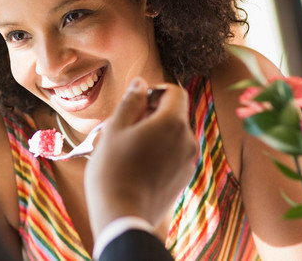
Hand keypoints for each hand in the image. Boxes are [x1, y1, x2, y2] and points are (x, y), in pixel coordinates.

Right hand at [84, 77, 197, 235]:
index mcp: (172, 123)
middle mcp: (188, 140)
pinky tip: (137, 166)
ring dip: (155, 134)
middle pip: (175, 114)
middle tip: (126, 127)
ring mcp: (188, 162)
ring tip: (128, 148)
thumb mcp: (115, 129)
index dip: (156, 91)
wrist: (121, 217)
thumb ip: (131, 102)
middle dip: (153, 114)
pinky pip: (174, 155)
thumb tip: (141, 83)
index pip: (175, 92)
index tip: (137, 103)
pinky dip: (160, 152)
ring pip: (174, 136)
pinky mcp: (184, 179)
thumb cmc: (112, 170)